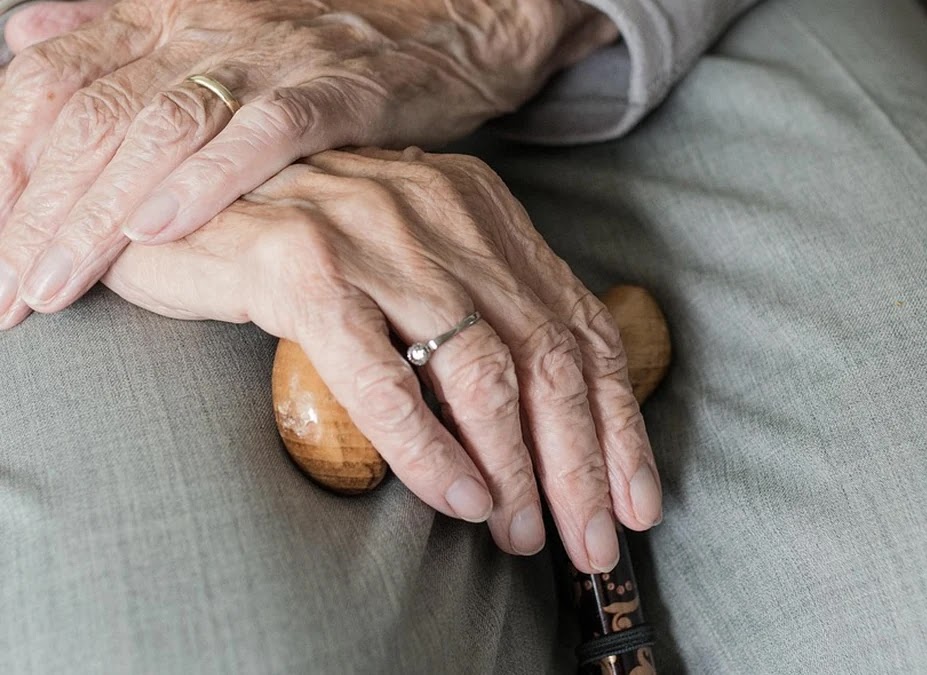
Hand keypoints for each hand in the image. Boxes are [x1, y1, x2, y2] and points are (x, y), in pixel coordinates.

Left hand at [0, 0, 616, 328]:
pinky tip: (160, 229)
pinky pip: (266, 132)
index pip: (46, 86)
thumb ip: (115, 39)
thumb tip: (22, 36)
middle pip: (87, 118)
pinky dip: (208, 179)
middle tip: (4, 295)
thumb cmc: (324, 45)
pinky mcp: (339, 88)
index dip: (2, 168)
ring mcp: (270, 56)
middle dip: (33, 213)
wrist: (452, 18)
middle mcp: (200, 29)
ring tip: (55, 286)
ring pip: (159, 130)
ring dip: (97, 214)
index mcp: (158, 17)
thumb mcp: (210, 30)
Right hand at [103, 148, 663, 573]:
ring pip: (479, 366)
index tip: (637, 500)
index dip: (618, 422)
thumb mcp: (409, 265)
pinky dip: (427, 446)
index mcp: (482, 212)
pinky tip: (457, 497)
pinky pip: (383, 374)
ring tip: (523, 532)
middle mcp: (442, 212)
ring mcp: (375, 234)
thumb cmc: (297, 249)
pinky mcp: (303, 267)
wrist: (172, 195)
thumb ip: (477, 313)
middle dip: (580, 463)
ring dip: (515, 464)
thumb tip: (549, 421)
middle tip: (591, 542)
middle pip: (547, 354)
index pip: (580, 326)